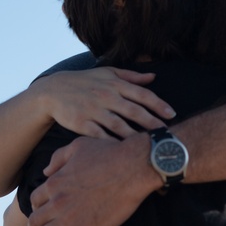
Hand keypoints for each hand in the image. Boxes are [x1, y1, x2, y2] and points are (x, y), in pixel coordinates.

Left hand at [25, 134, 160, 225]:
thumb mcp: (78, 146)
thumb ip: (58, 158)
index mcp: (54, 183)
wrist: (133, 168)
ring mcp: (68, 220)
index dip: (35, 208)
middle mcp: (56, 203)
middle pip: (34, 221)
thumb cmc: (109, 154)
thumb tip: (45, 172)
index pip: (35, 200)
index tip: (37, 214)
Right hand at [35, 67, 175, 139]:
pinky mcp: (81, 124)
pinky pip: (100, 136)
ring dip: (135, 136)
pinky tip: (122, 151)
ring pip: (119, 125)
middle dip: (153, 123)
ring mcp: (94, 111)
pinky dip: (111, 143)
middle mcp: (106, 96)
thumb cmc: (84, 81)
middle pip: (134, 111)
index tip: (172, 114)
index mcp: (115, 84)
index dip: (159, 105)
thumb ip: (131, 76)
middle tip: (167, 134)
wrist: (52, 91)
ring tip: (149, 145)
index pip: (142, 95)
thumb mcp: (107, 73)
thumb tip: (153, 77)